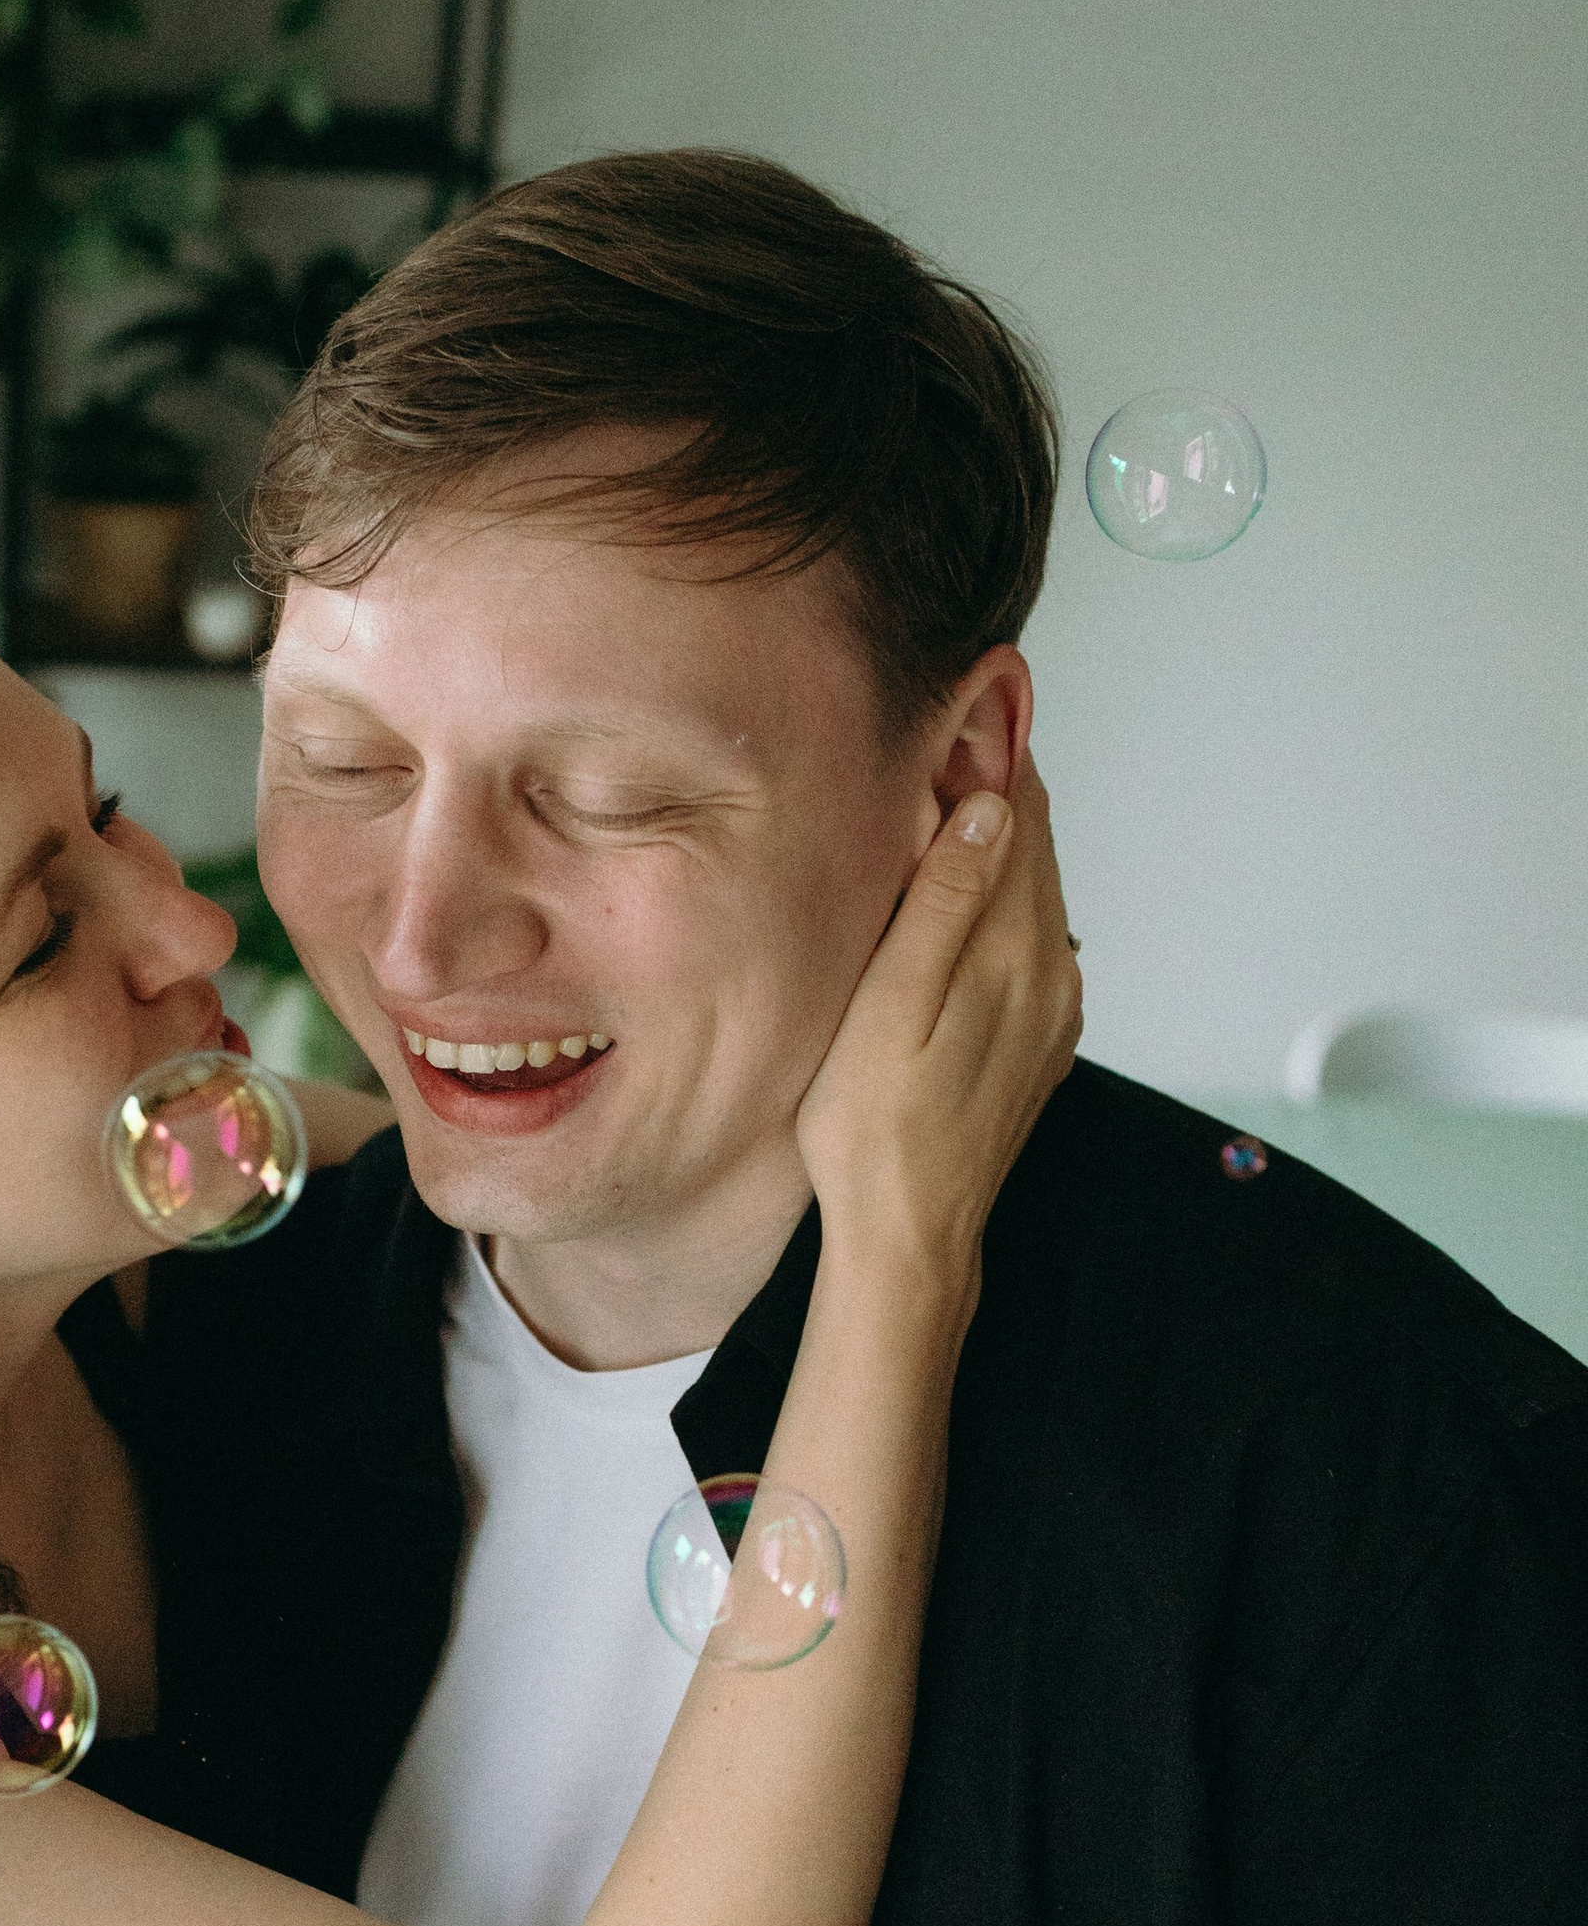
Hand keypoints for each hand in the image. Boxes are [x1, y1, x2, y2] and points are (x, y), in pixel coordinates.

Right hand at [795, 759, 1080, 1295]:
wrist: (910, 1236)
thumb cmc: (874, 1130)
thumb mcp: (892, 1007)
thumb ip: (942, 904)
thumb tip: (989, 809)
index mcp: (1016, 956)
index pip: (1022, 818)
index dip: (1000, 748)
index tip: (981, 689)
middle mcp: (1052, 975)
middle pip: (1034, 844)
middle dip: (1000, 779)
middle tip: (964, 714)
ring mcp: (1051, 1008)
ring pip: (1034, 889)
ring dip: (999, 834)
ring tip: (957, 779)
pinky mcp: (1036, 1037)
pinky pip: (1029, 935)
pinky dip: (1001, 891)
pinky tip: (964, 883)